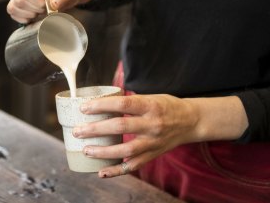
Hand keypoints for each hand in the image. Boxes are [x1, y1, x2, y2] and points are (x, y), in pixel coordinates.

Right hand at [6, 0, 99, 23]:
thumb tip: (52, 5)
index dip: (36, 1)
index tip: (48, 6)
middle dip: (34, 9)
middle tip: (48, 10)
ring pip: (15, 5)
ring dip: (28, 14)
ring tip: (42, 12)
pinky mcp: (25, 0)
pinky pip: (14, 10)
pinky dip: (22, 17)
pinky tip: (35, 17)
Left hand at [72, 94, 247, 177]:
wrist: (191, 121)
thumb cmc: (166, 106)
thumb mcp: (150, 97)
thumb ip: (129, 101)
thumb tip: (99, 101)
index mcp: (150, 105)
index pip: (123, 104)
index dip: (102, 106)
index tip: (84, 108)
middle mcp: (152, 124)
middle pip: (120, 127)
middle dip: (96, 129)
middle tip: (77, 131)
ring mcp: (153, 142)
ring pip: (126, 150)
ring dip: (103, 152)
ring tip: (86, 150)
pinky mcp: (153, 154)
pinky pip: (134, 165)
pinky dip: (117, 170)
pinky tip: (101, 172)